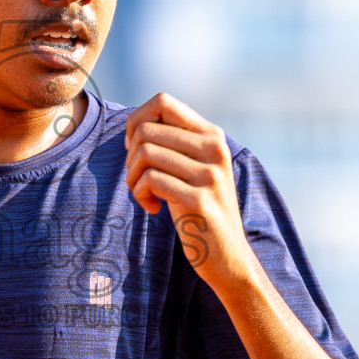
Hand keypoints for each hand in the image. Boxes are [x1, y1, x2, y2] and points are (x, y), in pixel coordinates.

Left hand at [124, 92, 253, 288]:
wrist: (228, 257)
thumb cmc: (201, 211)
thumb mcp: (196, 169)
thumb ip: (177, 143)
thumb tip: (137, 122)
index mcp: (213, 136)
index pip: (163, 101)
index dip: (137, 120)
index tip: (135, 147)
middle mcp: (215, 149)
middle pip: (147, 129)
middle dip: (130, 155)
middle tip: (139, 179)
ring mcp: (209, 174)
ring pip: (145, 152)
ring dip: (132, 177)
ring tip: (143, 194)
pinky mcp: (198, 200)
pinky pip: (150, 179)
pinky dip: (140, 193)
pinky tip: (152, 208)